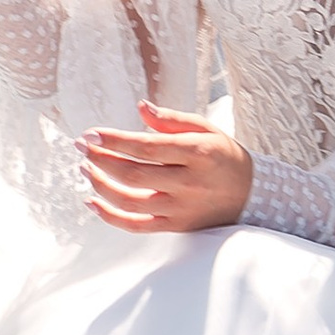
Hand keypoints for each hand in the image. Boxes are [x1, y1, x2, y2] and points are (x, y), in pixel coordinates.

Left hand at [80, 103, 252, 233]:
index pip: (147, 147)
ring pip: (131, 201)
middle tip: (82, 147)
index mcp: (197, 153)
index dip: (115, 141)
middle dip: (101, 160)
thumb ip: (171, 120)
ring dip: (101, 185)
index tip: (91, 134)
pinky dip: (110, 216)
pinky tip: (92, 201)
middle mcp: (189, 183)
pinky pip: (137, 226)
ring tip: (85, 168)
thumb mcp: (204, 128)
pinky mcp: (177, 227)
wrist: (251, 194)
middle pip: (134, 174)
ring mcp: (182, 209)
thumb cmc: (223, 155)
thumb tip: (140, 108)